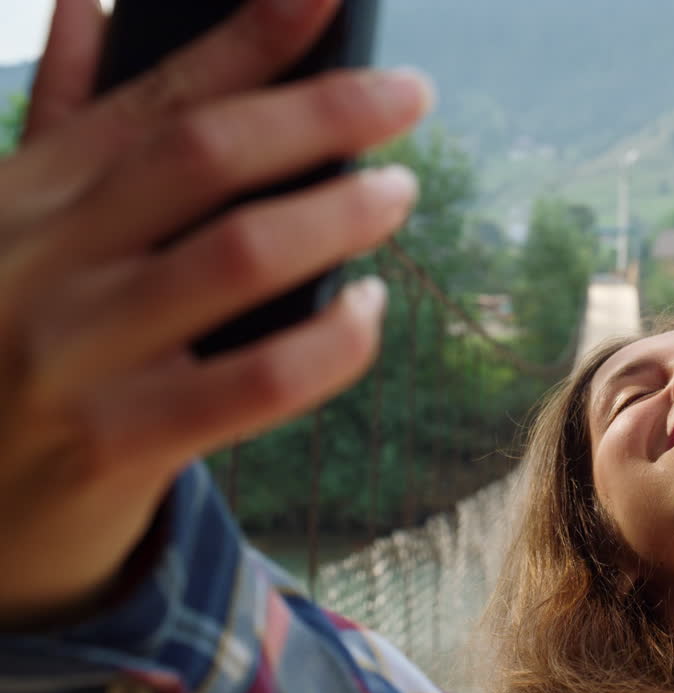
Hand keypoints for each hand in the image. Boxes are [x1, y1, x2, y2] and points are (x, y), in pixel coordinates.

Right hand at [0, 0, 429, 627]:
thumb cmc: (7, 339)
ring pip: (242, 257)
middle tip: (409, 94)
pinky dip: (335, 342)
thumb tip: (93, 3)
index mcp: (30, 194)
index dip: (251, 36)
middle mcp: (49, 260)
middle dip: (322, 113)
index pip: (157, 94)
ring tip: (399, 191)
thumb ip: (63, 120)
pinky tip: (369, 310)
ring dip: (340, 215)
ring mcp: (77, 353)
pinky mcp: (116, 443)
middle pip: (208, 156)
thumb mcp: (13, 222)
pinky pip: (259, 383)